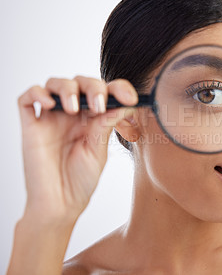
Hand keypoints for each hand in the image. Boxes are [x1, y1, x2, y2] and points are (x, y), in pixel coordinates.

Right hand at [17, 76, 137, 222]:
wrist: (60, 204)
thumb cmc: (81, 180)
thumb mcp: (98, 150)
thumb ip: (106, 125)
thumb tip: (125, 104)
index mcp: (94, 118)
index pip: (106, 92)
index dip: (118, 88)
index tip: (130, 97)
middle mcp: (73, 114)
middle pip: (81, 82)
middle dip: (93, 87)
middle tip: (99, 105)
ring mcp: (51, 118)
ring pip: (55, 84)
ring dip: (67, 88)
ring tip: (74, 108)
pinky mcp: (32, 126)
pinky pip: (27, 98)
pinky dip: (37, 94)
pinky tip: (50, 105)